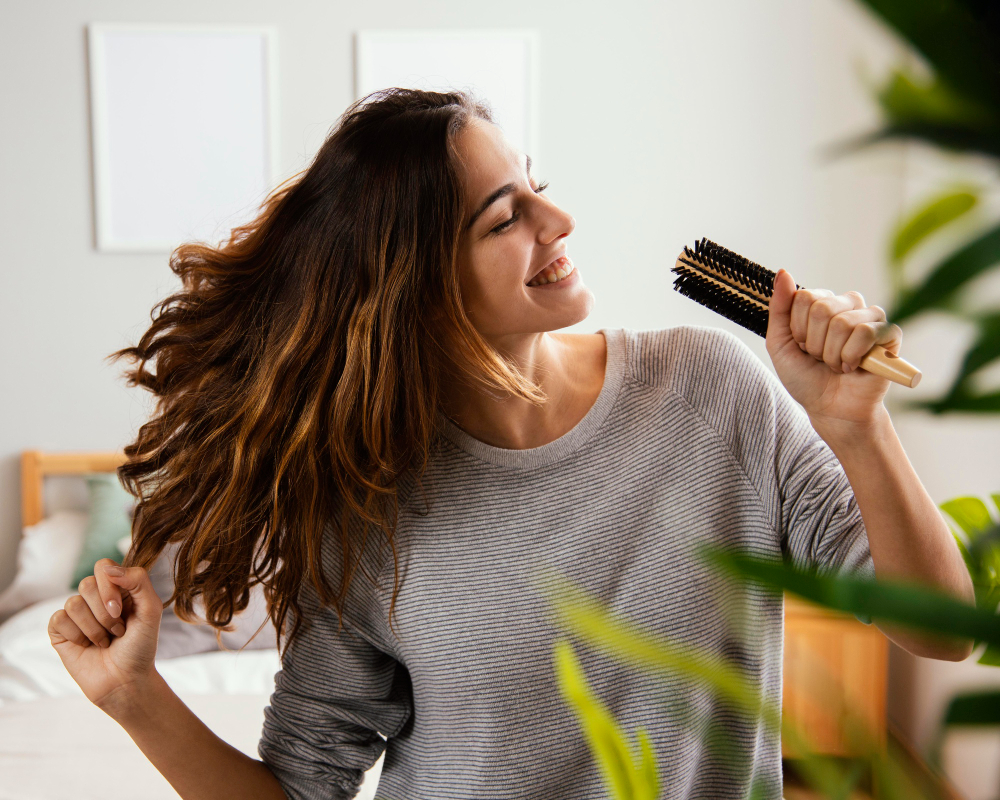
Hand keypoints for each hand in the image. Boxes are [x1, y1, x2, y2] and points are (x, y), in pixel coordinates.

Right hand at [47, 558, 162, 713]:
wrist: (125, 681)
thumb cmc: (141, 646)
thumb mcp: (151, 611)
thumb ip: (138, 581)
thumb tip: (109, 568)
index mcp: (119, 588)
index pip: (104, 567)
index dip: (109, 586)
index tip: (120, 610)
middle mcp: (96, 597)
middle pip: (86, 584)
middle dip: (104, 613)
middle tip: (118, 630)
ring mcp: (77, 613)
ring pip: (73, 603)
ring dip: (94, 628)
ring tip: (105, 640)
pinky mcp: (60, 630)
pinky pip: (58, 619)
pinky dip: (77, 636)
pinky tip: (87, 646)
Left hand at [765, 269, 901, 428]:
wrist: (830, 408)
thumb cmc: (805, 377)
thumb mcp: (780, 344)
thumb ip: (779, 309)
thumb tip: (783, 272)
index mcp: (822, 303)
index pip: (804, 297)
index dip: (798, 329)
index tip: (802, 347)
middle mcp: (848, 305)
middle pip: (822, 308)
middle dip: (814, 343)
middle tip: (820, 358)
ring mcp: (871, 318)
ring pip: (843, 322)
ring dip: (832, 354)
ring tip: (837, 364)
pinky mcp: (890, 335)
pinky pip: (868, 332)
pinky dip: (853, 355)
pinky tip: (854, 367)